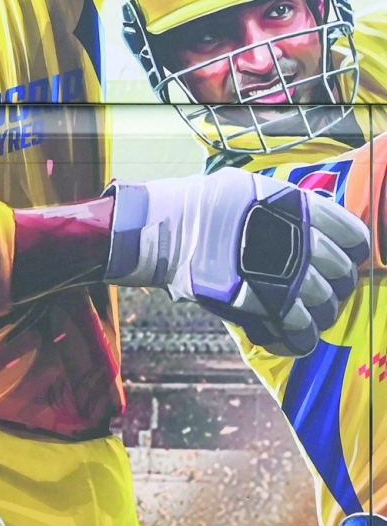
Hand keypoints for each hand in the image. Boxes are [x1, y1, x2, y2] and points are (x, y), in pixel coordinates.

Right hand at [105, 168, 368, 357]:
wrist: (172, 230)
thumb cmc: (208, 204)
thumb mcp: (253, 188)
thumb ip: (285, 204)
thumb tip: (310, 214)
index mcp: (301, 209)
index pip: (352, 234)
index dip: (353, 249)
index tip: (346, 256)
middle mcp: (302, 241)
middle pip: (342, 272)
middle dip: (337, 284)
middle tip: (325, 290)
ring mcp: (286, 274)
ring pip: (325, 303)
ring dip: (321, 312)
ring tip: (308, 315)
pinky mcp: (266, 304)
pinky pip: (301, 328)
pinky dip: (302, 337)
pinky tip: (296, 337)